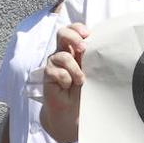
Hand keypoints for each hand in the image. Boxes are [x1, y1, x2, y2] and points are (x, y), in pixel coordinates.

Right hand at [42, 24, 88, 142]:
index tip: (88, 34)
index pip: (74, 30)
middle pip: (62, 33)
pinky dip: (65, 79)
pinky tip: (67, 87)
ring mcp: (54, 63)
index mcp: (76, 49)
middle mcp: (64, 53)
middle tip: (82, 48)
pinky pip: (55, 71)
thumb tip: (95, 46)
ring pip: (61, 55)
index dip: (78, 29)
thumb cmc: (86, 91)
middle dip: (73, 37)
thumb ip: (92, 58)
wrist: (74, 113)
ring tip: (80, 81)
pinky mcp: (48, 75)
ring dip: (74, 68)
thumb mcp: (93, 72)